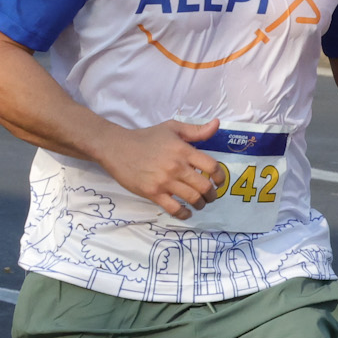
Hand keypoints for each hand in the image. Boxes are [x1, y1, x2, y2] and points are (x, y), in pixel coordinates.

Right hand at [102, 119, 222, 220]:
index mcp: (183, 150)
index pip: (211, 166)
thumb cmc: (146, 137)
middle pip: (204, 186)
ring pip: (192, 199)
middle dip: (212, 195)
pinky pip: (174, 208)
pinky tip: (186, 212)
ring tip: (199, 204)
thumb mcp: (172, 128)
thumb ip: (196, 130)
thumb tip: (217, 124)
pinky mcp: (153, 193)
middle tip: (210, 196)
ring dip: (200, 204)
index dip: (220, 177)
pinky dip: (183, 213)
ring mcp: (164, 181)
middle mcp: (176, 167)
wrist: (117, 148)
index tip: (219, 182)